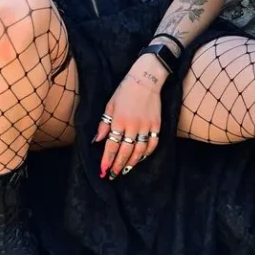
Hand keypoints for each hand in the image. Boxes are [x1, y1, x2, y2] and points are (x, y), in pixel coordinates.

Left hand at [93, 57, 164, 178]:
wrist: (146, 79)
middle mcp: (132, 126)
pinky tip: (140, 158)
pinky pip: (152, 144)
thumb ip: (104, 124)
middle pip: (125, 151)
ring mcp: (146, 126)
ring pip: (139, 151)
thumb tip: (97, 140)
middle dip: (118, 165)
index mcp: (118, 121)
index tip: (103, 171)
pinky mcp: (156, 125)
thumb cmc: (125, 91)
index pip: (111, 146)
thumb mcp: (110, 105)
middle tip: (113, 175)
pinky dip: (147, 153)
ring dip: (131, 162)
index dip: (107, 160)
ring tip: (125, 170)